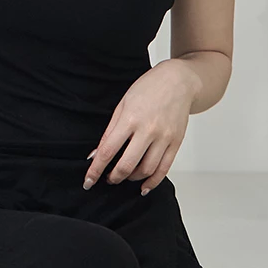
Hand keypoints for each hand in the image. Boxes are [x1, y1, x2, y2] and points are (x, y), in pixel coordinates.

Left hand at [82, 60, 197, 195]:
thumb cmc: (148, 89)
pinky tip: (144, 186)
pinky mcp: (176, 143)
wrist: (178, 81)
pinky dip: (153, 181)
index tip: (88, 181)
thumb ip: (110, 132)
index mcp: (130, 119)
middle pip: (127, 165)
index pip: (108, 151)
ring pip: (146, 170)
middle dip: (114, 177)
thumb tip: (96, 154)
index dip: (96, 170)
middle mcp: (148, 130)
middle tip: (108, 179)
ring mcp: (164, 138)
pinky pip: (164, 169)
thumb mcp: (122, 105)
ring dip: (132, 179)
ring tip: (125, 176)